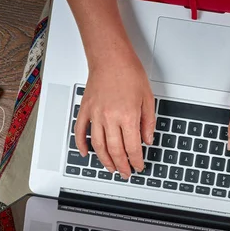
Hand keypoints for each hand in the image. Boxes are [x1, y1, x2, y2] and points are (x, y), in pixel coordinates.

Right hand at [75, 49, 154, 178]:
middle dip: (122, 165)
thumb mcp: (148, 99)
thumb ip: (148, 122)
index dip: (136, 161)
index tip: (139, 167)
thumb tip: (148, 140)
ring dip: (104, 160)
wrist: (111, 58)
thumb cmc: (129, 73)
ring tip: (111, 168)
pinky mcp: (85, 110)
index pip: (133, 147)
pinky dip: (82, 145)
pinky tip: (86, 153)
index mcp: (128, 117)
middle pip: (115, 150)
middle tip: (125, 173)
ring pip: (98, 145)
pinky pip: (80, 132)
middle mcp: (110, 118)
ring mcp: (95, 115)